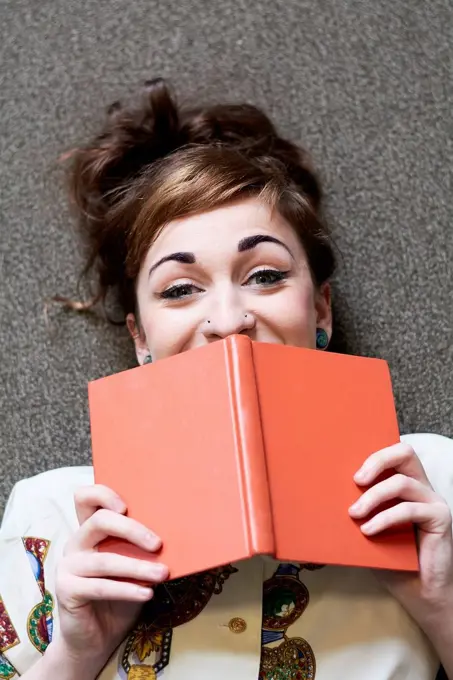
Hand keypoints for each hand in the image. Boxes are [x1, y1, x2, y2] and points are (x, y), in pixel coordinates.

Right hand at [54, 485, 168, 674]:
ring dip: (138, 567)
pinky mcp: (66, 590)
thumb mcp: (133, 564)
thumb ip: (140, 546)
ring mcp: (68, 566)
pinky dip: (127, 589)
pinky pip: (101, 587)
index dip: (103, 494)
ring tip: (162, 574)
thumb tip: (175, 532)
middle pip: (99, 521)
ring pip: (105, 559)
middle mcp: (76, 542)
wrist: (98, 637)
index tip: (127, 506)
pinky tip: (147, 594)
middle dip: (132, 529)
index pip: (85, 498)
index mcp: (90, 529)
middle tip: (157, 544)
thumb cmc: (120, 594)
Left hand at [348, 442, 452, 628]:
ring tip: (354, 514)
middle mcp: (420, 486)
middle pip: (404, 453)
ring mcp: (431, 500)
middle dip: (377, 461)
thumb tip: (319, 497)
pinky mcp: (440, 517)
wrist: (418, 593)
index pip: (391, 452)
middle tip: (355, 480)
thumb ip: (356, 509)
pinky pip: (410, 509)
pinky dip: (385, 518)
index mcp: (403, 482)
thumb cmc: (389, 559)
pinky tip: (369, 530)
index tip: (346, 467)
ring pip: (402, 482)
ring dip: (373, 497)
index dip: (371, 453)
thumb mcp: (366, 527)